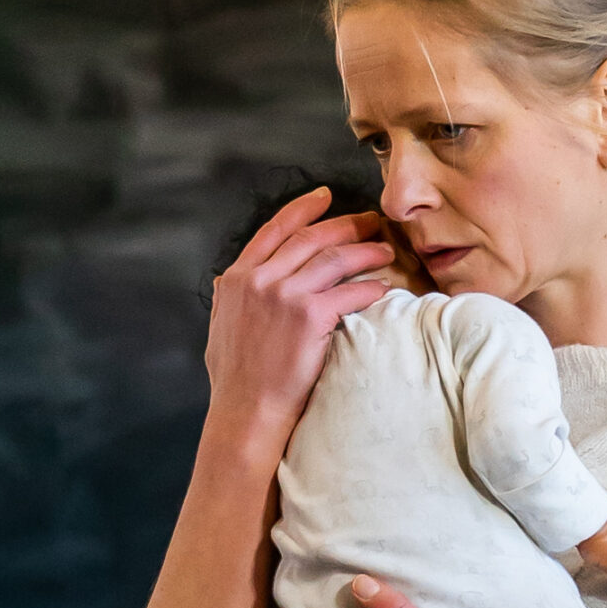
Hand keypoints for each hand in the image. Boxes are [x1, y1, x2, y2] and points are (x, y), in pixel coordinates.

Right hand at [205, 187, 397, 442]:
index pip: (274, 230)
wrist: (246, 411)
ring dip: (366, 252)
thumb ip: (228, 297)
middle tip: (371, 221)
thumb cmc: (235, 378)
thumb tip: (228, 280)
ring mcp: (284, 296)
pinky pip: (350, 292)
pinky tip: (383, 289)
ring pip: (335, 259)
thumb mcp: (220, 325)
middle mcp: (260, 280)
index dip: (303, 209)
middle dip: (346, 225)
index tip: (324, 196)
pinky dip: (371, 288)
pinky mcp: (310, 316)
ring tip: (387, 252)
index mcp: (237, 278)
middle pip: (311, 238)